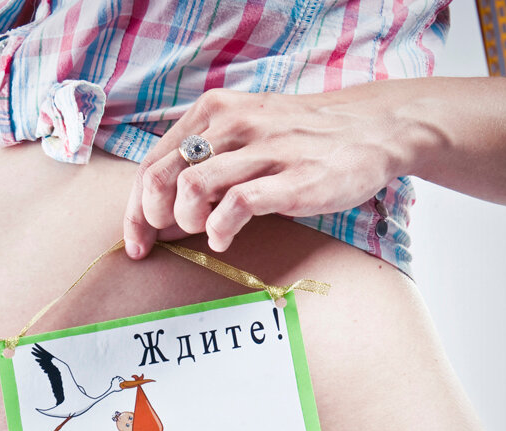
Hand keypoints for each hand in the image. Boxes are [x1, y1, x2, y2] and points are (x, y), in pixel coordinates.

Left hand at [124, 83, 403, 256]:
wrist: (371, 129)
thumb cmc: (300, 140)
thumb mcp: (244, 137)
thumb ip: (202, 166)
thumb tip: (159, 216)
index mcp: (213, 112)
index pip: (151, 164)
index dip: (134, 210)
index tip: (136, 242)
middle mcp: (231, 124)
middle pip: (160, 177)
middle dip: (151, 219)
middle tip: (167, 239)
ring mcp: (262, 149)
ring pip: (191, 188)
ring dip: (186, 223)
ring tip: (205, 231)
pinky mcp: (290, 177)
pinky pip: (235, 205)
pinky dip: (219, 230)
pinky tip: (224, 238)